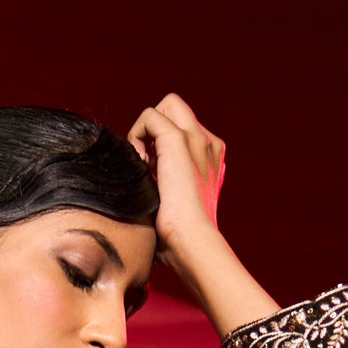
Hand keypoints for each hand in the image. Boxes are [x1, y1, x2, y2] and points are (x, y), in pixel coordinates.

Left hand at [126, 93, 224, 270]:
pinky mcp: (179, 138)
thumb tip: (142, 182)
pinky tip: (139, 165)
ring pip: (166, 106)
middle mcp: (208, 144)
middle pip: (177, 110)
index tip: (153, 177)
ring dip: (146, 131)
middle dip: (155, 130)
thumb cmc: (179, 238)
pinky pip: (150, 115)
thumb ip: (167, 186)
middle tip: (145, 165)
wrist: (191, 241)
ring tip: (142, 165)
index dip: (161, 147)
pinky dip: (136, 134)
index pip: (183, 132)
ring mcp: (196, 138)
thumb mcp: (175, 205)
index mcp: (211, 159)